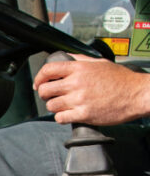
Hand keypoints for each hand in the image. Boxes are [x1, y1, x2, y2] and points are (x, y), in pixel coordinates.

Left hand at [33, 54, 149, 125]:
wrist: (137, 94)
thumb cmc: (121, 79)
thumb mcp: (100, 63)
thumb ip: (80, 60)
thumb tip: (65, 57)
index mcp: (79, 68)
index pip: (48, 70)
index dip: (39, 77)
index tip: (38, 83)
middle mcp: (76, 83)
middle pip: (45, 90)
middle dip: (45, 94)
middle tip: (51, 96)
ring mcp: (79, 100)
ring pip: (51, 105)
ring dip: (55, 106)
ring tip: (64, 105)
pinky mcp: (83, 114)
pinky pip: (60, 118)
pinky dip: (61, 117)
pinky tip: (69, 114)